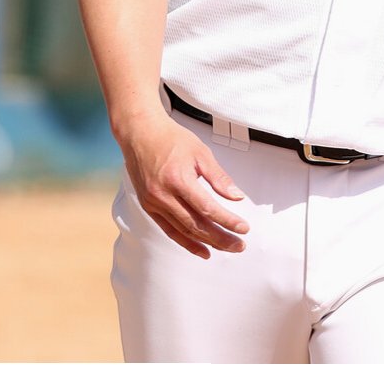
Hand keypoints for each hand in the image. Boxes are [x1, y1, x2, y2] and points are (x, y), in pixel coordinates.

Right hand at [120, 115, 249, 259]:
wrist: (141, 134)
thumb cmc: (171, 139)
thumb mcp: (201, 152)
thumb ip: (219, 177)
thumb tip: (237, 196)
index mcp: (178, 179)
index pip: (207, 208)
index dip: (227, 221)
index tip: (243, 228)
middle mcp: (163, 194)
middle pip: (196, 224)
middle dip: (220, 238)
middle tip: (239, 245)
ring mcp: (153, 203)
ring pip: (184, 230)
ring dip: (206, 242)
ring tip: (225, 248)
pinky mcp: (148, 207)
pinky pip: (169, 230)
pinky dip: (186, 242)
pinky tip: (202, 249)